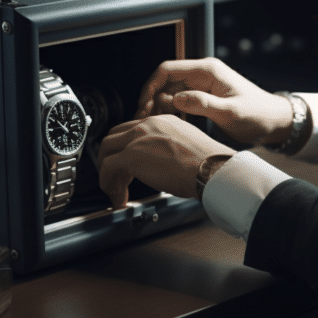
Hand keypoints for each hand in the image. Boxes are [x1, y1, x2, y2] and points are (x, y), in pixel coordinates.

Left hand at [97, 114, 235, 208]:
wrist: (211, 167)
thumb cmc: (208, 163)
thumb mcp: (189, 147)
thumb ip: (173, 150)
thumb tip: (168, 165)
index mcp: (163, 122)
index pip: (134, 130)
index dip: (127, 149)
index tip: (130, 166)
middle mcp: (148, 125)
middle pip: (115, 137)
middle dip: (113, 158)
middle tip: (120, 178)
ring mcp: (137, 138)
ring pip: (106, 150)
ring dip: (109, 172)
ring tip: (117, 190)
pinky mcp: (130, 155)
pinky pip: (106, 167)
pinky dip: (107, 183)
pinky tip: (116, 195)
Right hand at [135, 57, 292, 144]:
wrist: (275, 121)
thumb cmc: (258, 115)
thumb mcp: (230, 112)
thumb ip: (203, 104)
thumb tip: (175, 100)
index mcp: (207, 70)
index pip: (167, 69)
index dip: (150, 86)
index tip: (143, 105)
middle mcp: (203, 74)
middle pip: (166, 81)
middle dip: (151, 99)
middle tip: (143, 120)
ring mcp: (203, 86)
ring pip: (170, 92)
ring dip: (159, 106)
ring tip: (152, 125)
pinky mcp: (205, 98)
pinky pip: (180, 101)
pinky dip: (171, 112)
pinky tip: (168, 125)